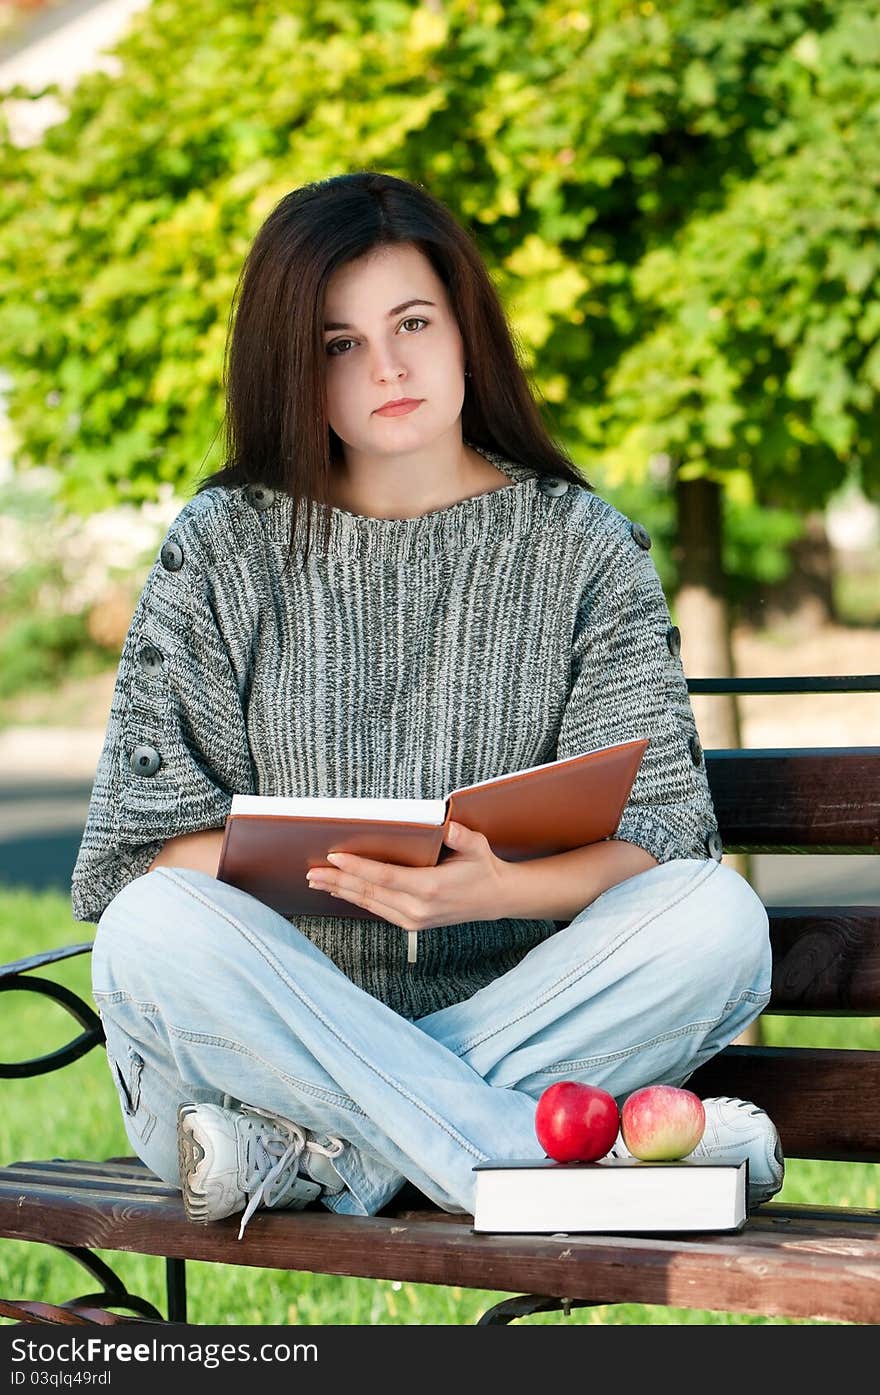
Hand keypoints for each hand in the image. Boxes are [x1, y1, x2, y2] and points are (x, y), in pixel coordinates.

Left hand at [305, 822, 509, 936]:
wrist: (495, 899)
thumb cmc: (483, 869)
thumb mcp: (478, 848)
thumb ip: (462, 838)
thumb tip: (448, 826)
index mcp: (430, 888)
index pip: (385, 877)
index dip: (358, 868)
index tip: (334, 858)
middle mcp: (418, 908)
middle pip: (370, 893)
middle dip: (338, 881)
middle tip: (312, 872)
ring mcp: (413, 919)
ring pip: (370, 904)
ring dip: (342, 892)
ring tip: (318, 882)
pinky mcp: (411, 923)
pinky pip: (378, 910)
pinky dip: (357, 900)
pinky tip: (341, 891)